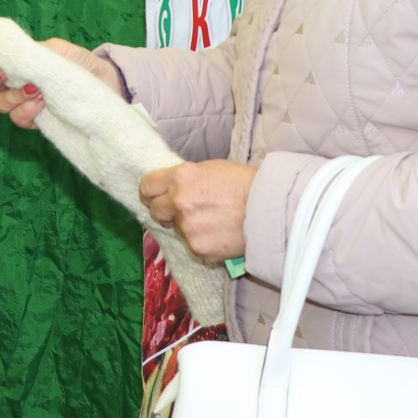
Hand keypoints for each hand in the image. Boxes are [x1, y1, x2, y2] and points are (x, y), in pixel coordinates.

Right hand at [0, 39, 122, 129]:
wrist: (106, 83)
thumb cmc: (81, 63)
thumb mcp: (58, 49)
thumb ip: (33, 50)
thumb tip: (12, 51)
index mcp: (18, 62)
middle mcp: (16, 83)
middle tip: (5, 75)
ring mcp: (25, 103)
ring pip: (0, 104)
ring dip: (13, 96)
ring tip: (35, 90)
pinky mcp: (37, 120)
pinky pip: (18, 119)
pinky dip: (25, 112)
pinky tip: (40, 104)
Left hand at [138, 160, 257, 260]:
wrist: (271, 210)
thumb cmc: (245, 184)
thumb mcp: (211, 169)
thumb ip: (186, 179)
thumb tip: (170, 188)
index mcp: (181, 177)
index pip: (147, 186)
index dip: (149, 192)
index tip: (153, 196)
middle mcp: (179, 201)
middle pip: (155, 210)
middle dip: (165, 211)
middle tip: (183, 211)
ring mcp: (187, 227)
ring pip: (176, 229)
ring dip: (188, 226)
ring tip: (212, 220)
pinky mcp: (198, 248)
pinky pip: (193, 245)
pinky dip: (203, 242)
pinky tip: (219, 233)